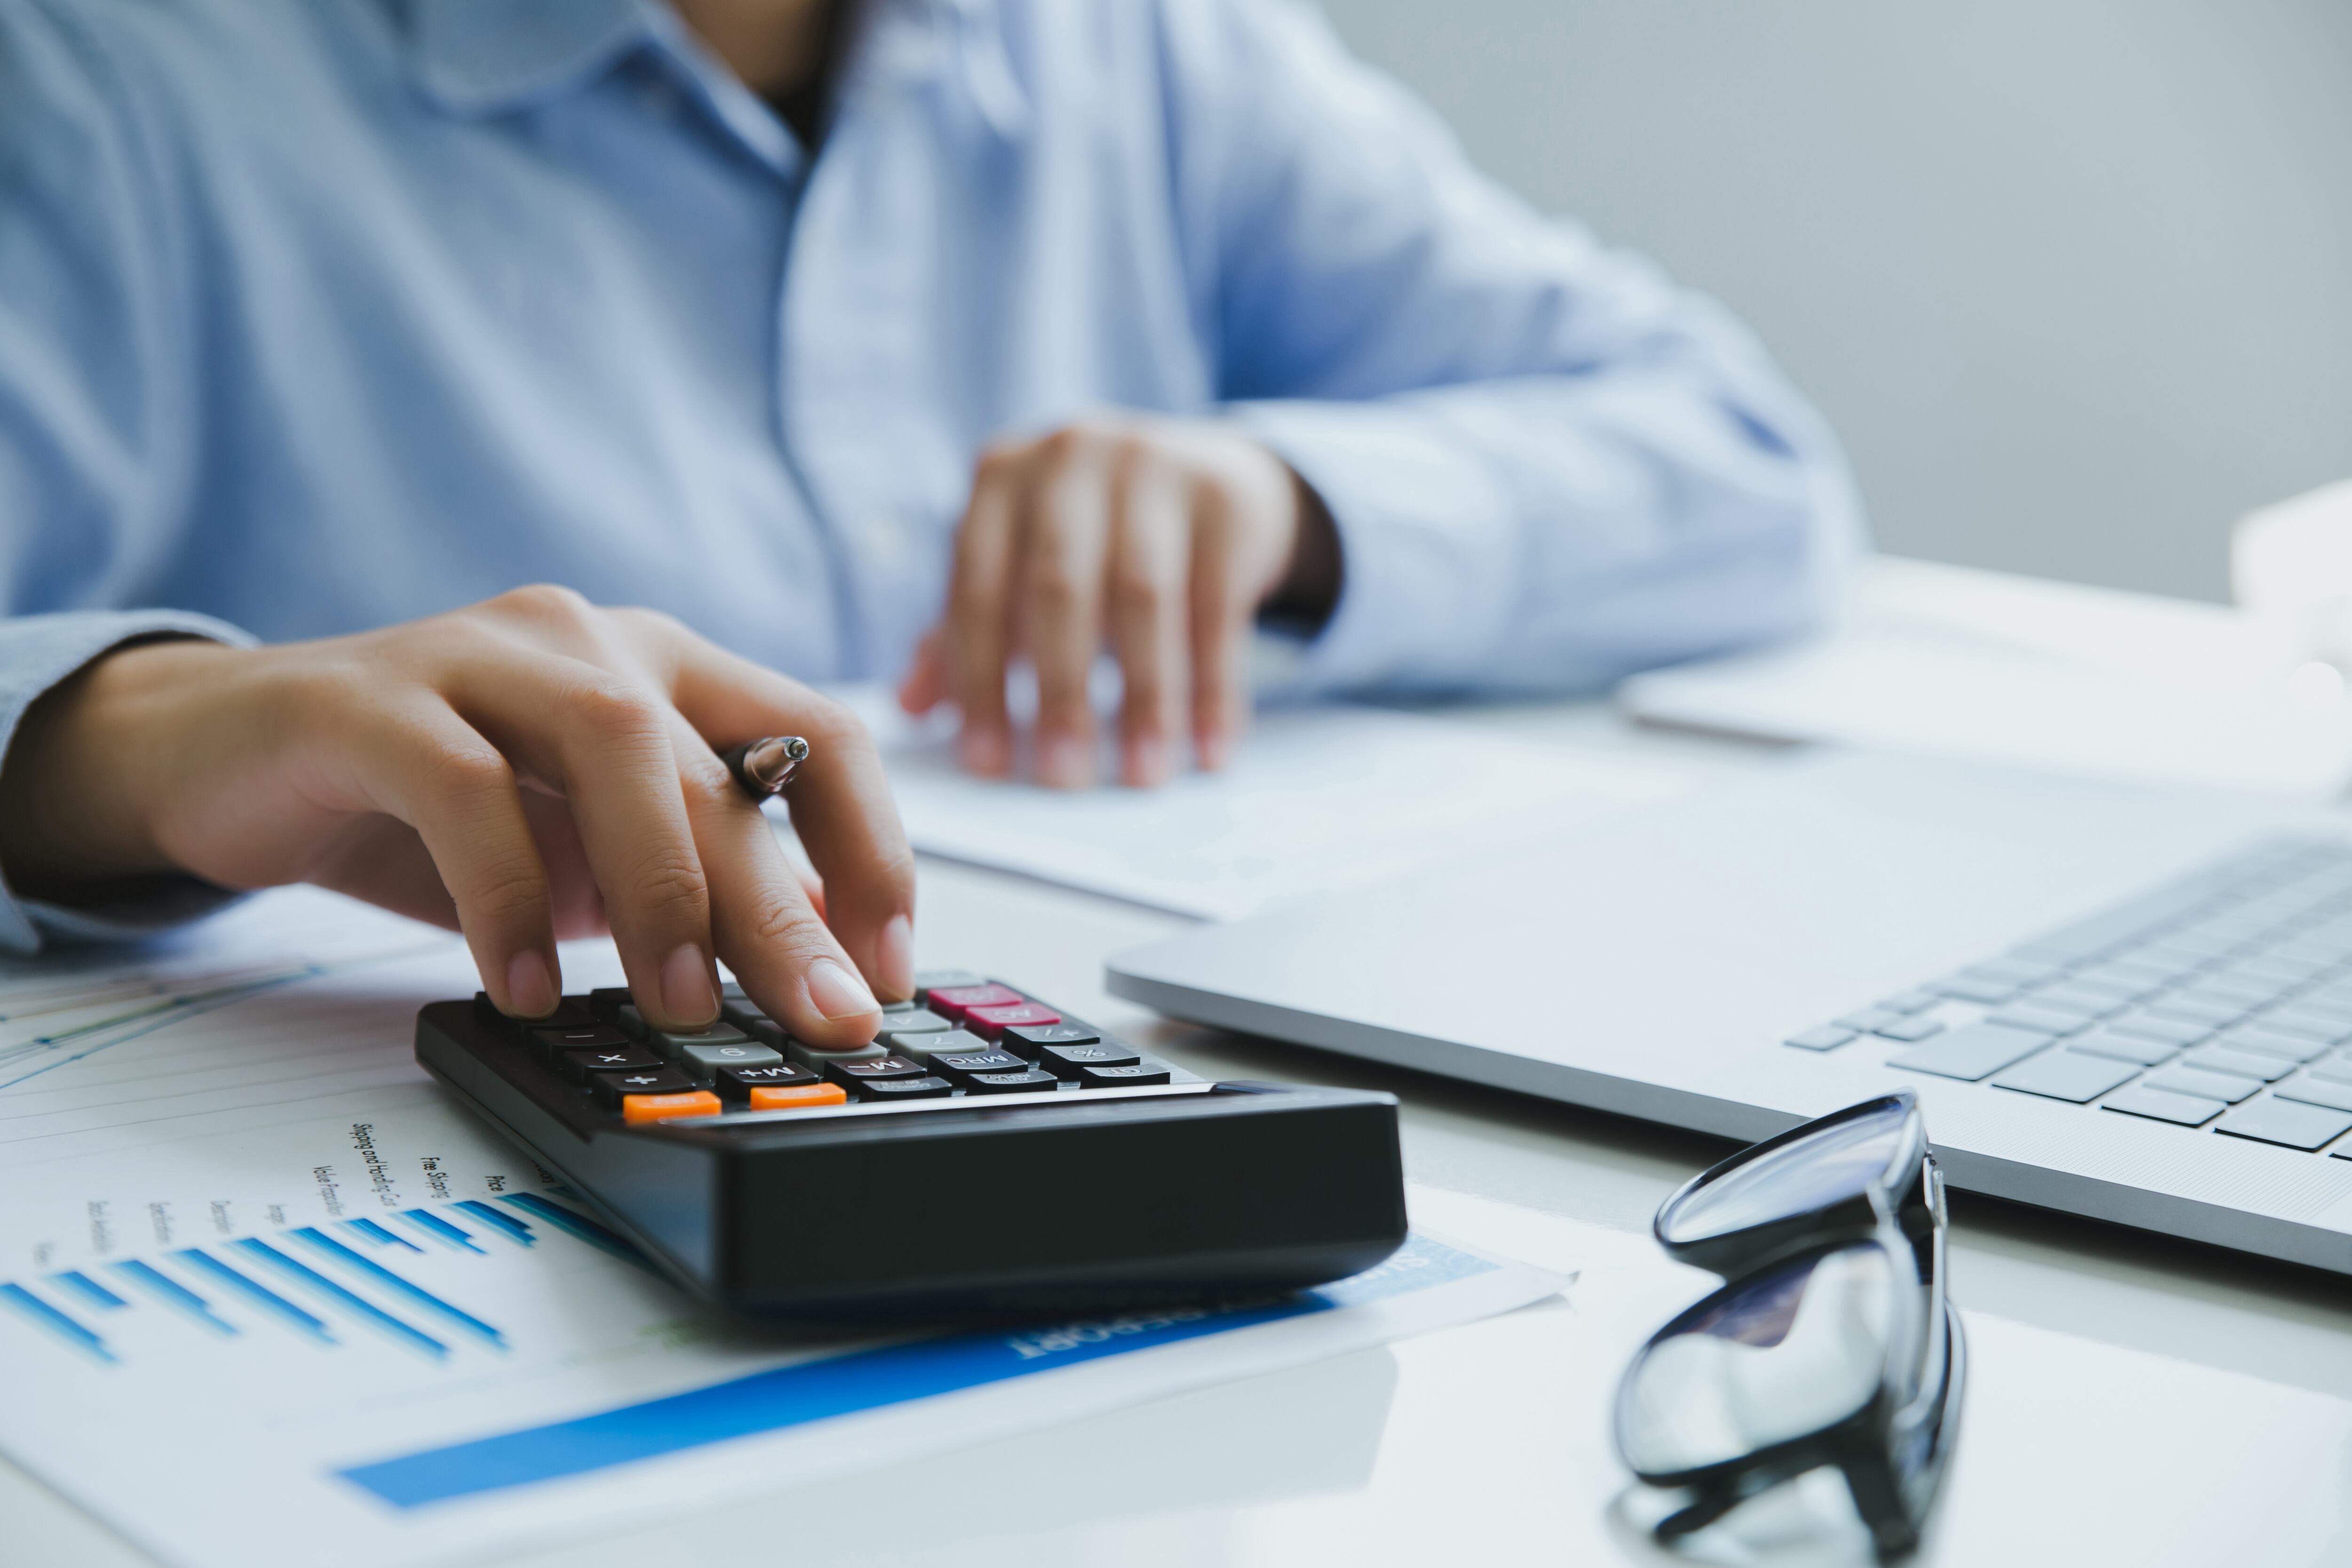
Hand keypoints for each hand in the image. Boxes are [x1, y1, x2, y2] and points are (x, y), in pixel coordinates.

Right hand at [0, 587, 914, 1043]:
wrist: (230, 753)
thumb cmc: (432, 810)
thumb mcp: (588, 859)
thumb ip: (687, 891)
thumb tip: (811, 975)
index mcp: (670, 671)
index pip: (820, 740)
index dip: (874, 853)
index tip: (891, 969)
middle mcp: (596, 643)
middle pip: (723, 767)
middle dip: (788, 907)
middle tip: (826, 1016)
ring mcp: (485, 654)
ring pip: (618, 748)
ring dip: (664, 890)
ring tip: (681, 1006)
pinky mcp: (374, 696)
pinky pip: (464, 786)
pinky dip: (506, 893)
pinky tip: (525, 989)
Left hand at [897, 413, 1339, 787]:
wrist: (1207, 476)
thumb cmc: (1091, 540)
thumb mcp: (1021, 570)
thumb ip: (966, 631)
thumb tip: (911, 707)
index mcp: (1001, 478)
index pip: (976, 588)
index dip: (980, 680)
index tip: (989, 764)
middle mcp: (1070, 457)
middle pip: (1058, 589)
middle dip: (1059, 694)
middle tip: (1065, 779)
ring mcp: (1153, 465)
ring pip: (1143, 598)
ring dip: (1143, 698)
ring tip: (1143, 775)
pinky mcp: (1224, 496)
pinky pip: (1217, 608)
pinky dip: (1214, 687)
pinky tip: (1209, 750)